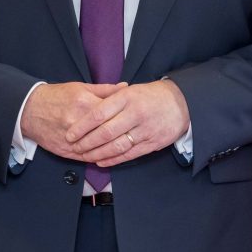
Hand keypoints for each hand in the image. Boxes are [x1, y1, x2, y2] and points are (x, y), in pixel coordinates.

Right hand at [20, 81, 126, 158]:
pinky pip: (86, 158)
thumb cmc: (57, 96)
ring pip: (98, 149)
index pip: (112, 113)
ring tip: (125, 147)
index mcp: (84, 103)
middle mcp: (78, 122)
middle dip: (122, 135)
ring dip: (112, 150)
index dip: (126, 117)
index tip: (134, 118)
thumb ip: (105, 89)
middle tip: (134, 135)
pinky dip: (98, 158)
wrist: (30, 109)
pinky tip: (108, 156)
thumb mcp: (81, 87)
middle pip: (107, 133)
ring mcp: (71, 139)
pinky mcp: (65, 151)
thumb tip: (126, 87)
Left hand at [66, 80, 190, 167]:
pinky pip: (129, 154)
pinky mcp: (153, 143)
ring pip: (116, 145)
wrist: (181, 103)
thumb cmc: (150, 96)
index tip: (70, 134)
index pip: (99, 113)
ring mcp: (145, 129)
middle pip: (106, 132)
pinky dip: (113, 160)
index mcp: (127, 98)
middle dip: (87, 142)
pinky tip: (101, 161)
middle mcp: (135, 113)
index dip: (82, 126)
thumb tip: (86, 106)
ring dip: (98, 153)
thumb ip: (109, 97)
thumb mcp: (129, 90)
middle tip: (74, 147)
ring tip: (85, 156)